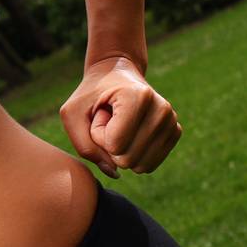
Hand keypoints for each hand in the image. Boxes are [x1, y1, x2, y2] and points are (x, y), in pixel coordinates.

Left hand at [59, 55, 183, 178]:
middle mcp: (161, 109)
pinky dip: (134, 153)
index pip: (114, 144)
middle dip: (109, 145)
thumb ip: (84, 146)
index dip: (98, 135)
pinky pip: (150, 164)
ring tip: (119, 125)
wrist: (116, 73)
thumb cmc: (90, 94)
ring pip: (140, 165)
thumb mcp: (72, 114)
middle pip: (128, 158)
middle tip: (109, 120)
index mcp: (138, 97)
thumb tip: (115, 172)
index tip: (101, 113)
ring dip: (122, 150)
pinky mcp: (175, 132)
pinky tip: (131, 131)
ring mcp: (171, 121)